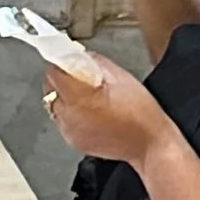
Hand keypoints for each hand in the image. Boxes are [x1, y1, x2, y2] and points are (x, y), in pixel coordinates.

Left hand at [43, 52, 172, 166]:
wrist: (150, 144)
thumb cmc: (141, 113)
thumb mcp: (122, 77)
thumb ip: (97, 63)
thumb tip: (82, 55)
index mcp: (80, 97)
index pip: (53, 73)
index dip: (59, 63)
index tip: (65, 60)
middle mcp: (70, 116)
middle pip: (50, 90)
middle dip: (61, 80)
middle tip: (78, 76)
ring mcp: (70, 131)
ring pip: (54, 106)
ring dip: (65, 98)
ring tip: (86, 97)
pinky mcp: (74, 141)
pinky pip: (63, 122)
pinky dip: (70, 114)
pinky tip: (89, 112)